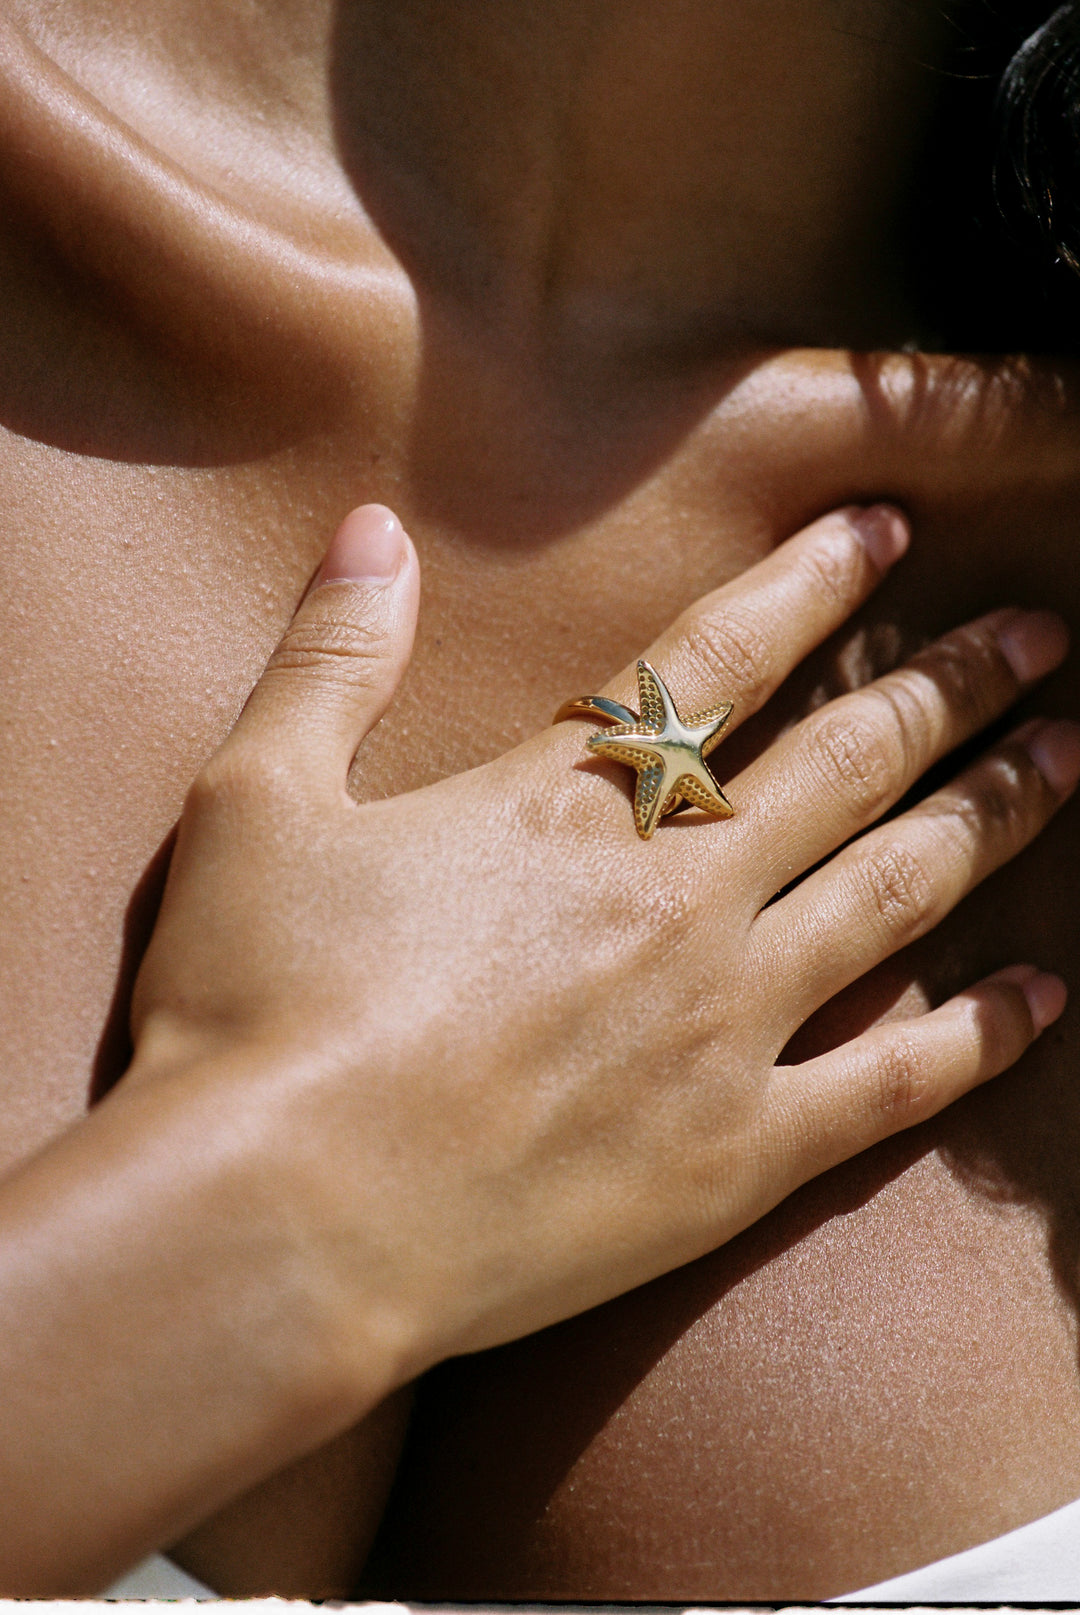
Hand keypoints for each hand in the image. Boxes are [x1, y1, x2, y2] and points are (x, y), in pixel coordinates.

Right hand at [131, 500, 1073, 1387]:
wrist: (281, 1218)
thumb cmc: (251, 1006)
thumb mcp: (256, 799)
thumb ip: (331, 656)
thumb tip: (369, 528)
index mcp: (566, 807)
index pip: (720, 659)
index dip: (814, 585)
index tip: (893, 532)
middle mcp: (673, 896)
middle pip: (851, 762)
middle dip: (953, 684)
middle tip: (1039, 632)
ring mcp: (722, 1025)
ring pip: (898, 892)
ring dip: (993, 814)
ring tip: (1067, 757)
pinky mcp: (737, 1155)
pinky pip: (893, 1084)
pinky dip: (979, 1036)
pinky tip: (1045, 994)